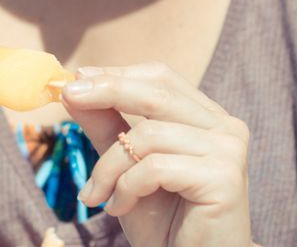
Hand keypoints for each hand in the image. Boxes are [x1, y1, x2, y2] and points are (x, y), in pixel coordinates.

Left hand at [61, 63, 253, 246]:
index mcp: (207, 117)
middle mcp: (225, 127)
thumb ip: (106, 125)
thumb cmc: (163, 222)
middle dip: (107, 90)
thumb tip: (73, 87)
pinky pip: (155, 167)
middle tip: (67, 95)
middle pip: (157, 92)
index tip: (75, 79)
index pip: (161, 77)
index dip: (117, 74)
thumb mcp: (124, 166)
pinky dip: (126, 187)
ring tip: (96, 195)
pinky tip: (118, 207)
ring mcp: (228, 150)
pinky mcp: (223, 178)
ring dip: (108, 167)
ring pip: (148, 135)